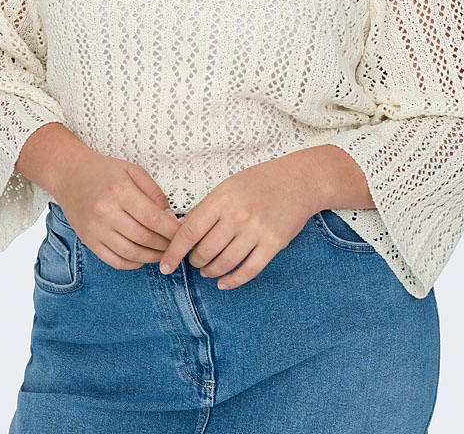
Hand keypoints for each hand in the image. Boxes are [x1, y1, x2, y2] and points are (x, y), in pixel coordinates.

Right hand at [53, 148, 182, 269]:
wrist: (69, 174)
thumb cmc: (104, 171)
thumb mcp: (133, 171)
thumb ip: (154, 192)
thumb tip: (170, 217)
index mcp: (120, 191)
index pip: (153, 218)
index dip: (172, 230)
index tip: (184, 233)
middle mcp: (106, 212)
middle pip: (144, 238)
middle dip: (165, 245)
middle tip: (177, 245)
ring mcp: (95, 229)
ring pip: (131, 253)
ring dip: (151, 257)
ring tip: (163, 253)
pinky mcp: (88, 240)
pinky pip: (114, 260)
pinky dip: (132, 263)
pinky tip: (143, 257)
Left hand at [157, 151, 324, 289]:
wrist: (298, 181)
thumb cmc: (259, 182)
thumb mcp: (227, 187)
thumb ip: (205, 208)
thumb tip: (180, 231)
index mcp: (222, 199)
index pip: (189, 232)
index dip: (174, 252)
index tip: (166, 266)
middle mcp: (237, 215)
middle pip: (204, 251)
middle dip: (195, 262)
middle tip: (195, 261)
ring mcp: (256, 231)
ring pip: (224, 264)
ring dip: (211, 272)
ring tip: (207, 271)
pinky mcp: (273, 244)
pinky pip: (248, 271)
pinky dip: (232, 281)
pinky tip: (223, 283)